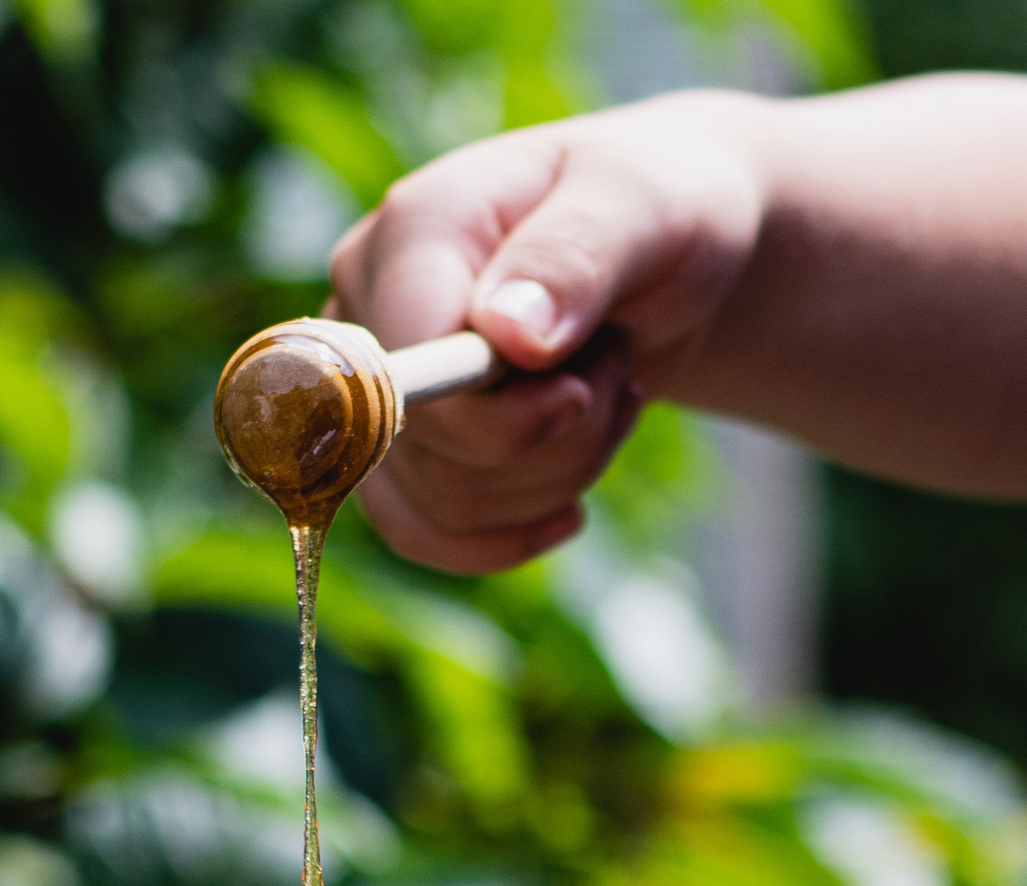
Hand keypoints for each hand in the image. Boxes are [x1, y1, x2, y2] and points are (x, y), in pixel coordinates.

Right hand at [326, 92, 770, 573]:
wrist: (658, 260)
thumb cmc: (654, 217)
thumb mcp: (645, 210)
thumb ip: (576, 256)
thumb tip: (504, 333)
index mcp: (414, 228)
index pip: (407, 376)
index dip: (501, 419)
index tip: (586, 393)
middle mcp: (368, 303)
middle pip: (432, 454)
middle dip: (553, 446)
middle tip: (613, 377)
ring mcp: (376, 380)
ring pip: (441, 502)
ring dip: (552, 479)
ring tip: (601, 404)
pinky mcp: (395, 444)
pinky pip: (423, 534)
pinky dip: (510, 533)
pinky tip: (568, 504)